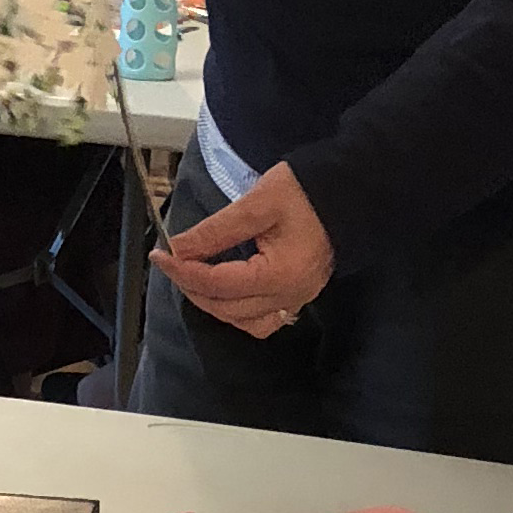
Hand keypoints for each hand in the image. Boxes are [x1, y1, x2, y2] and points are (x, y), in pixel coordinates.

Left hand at [153, 160, 334, 337]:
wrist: (350, 191)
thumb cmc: (307, 191)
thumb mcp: (257, 203)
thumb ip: (216, 230)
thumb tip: (179, 247)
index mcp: (281, 274)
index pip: (219, 284)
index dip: (184, 271)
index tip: (161, 255)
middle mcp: (291, 296)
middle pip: (228, 309)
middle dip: (193, 288)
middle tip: (172, 263)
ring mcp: (298, 299)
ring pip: (244, 322)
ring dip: (214, 305)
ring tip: (195, 278)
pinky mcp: (299, 295)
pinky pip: (263, 319)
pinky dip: (238, 311)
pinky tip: (225, 292)